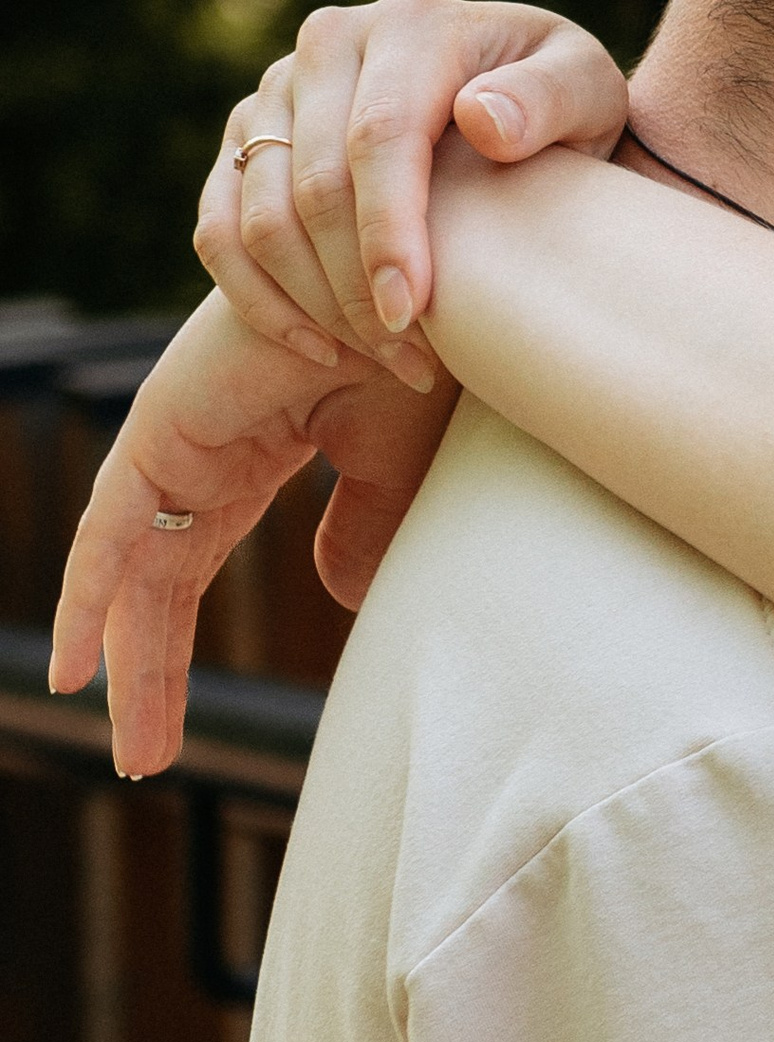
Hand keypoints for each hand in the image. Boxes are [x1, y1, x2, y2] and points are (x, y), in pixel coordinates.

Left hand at [49, 297, 455, 773]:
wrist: (424, 285)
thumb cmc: (430, 354)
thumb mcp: (400, 469)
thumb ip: (364, 531)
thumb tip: (342, 602)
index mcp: (249, 453)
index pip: (189, 571)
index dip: (170, 653)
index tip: (163, 732)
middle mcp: (201, 448)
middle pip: (154, 583)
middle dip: (146, 671)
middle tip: (143, 757)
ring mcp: (176, 436)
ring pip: (127, 567)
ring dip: (119, 653)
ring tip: (123, 740)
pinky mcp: (165, 428)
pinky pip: (111, 528)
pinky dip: (88, 595)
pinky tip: (76, 668)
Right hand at [199, 0, 628, 381]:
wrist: (510, 109)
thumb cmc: (558, 110)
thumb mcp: (587, 92)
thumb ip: (549, 100)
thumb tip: (482, 120)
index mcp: (412, 24)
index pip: (380, 137)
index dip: (388, 231)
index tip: (412, 310)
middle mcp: (331, 42)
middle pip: (315, 182)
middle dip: (356, 284)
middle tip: (412, 360)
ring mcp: (278, 88)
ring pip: (260, 213)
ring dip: (315, 303)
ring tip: (384, 361)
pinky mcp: (246, 137)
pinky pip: (220, 229)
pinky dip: (260, 298)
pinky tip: (323, 351)